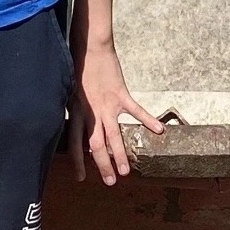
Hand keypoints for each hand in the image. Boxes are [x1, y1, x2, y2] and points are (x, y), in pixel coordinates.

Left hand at [70, 39, 157, 185]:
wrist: (90, 47)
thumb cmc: (78, 67)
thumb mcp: (70, 91)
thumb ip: (74, 109)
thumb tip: (75, 126)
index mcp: (77, 112)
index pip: (76, 143)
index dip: (78, 162)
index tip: (81, 178)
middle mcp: (92, 112)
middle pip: (96, 145)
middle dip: (103, 165)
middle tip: (110, 182)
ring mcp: (107, 105)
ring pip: (114, 135)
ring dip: (120, 154)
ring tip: (126, 172)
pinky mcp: (121, 94)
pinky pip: (136, 111)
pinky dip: (148, 120)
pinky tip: (159, 130)